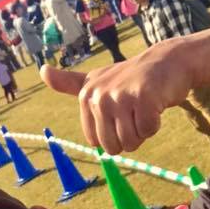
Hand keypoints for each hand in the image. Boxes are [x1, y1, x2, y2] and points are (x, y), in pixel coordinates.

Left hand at [41, 38, 194, 153]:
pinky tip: (155, 104)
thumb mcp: (96, 79)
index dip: (114, 134)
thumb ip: (69, 82)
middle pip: (113, 147)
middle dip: (129, 136)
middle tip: (135, 110)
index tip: (121, 110)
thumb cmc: (131, 77)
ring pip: (130, 142)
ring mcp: (120, 95)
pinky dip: (155, 123)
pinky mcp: (143, 97)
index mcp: (86, 96)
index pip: (97, 143)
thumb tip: (42, 71)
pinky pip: (148, 131)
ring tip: (144, 106)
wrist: (167, 61)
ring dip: (142, 130)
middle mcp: (99, 95)